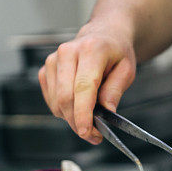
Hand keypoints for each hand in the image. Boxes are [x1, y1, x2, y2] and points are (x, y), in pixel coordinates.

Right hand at [39, 21, 135, 143]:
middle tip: (94, 135)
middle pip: (66, 98)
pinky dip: (64, 110)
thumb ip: (115, 91)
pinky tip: (78, 105)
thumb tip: (105, 112)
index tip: (87, 131)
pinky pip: (51, 101)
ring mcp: (53, 60)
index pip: (83, 87)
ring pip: (57, 102)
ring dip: (72, 118)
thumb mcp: (127, 70)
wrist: (103, 35)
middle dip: (78, 122)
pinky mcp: (45, 70)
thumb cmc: (116, 52)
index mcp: (91, 49)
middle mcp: (68, 52)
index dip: (83, 113)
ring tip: (90, 119)